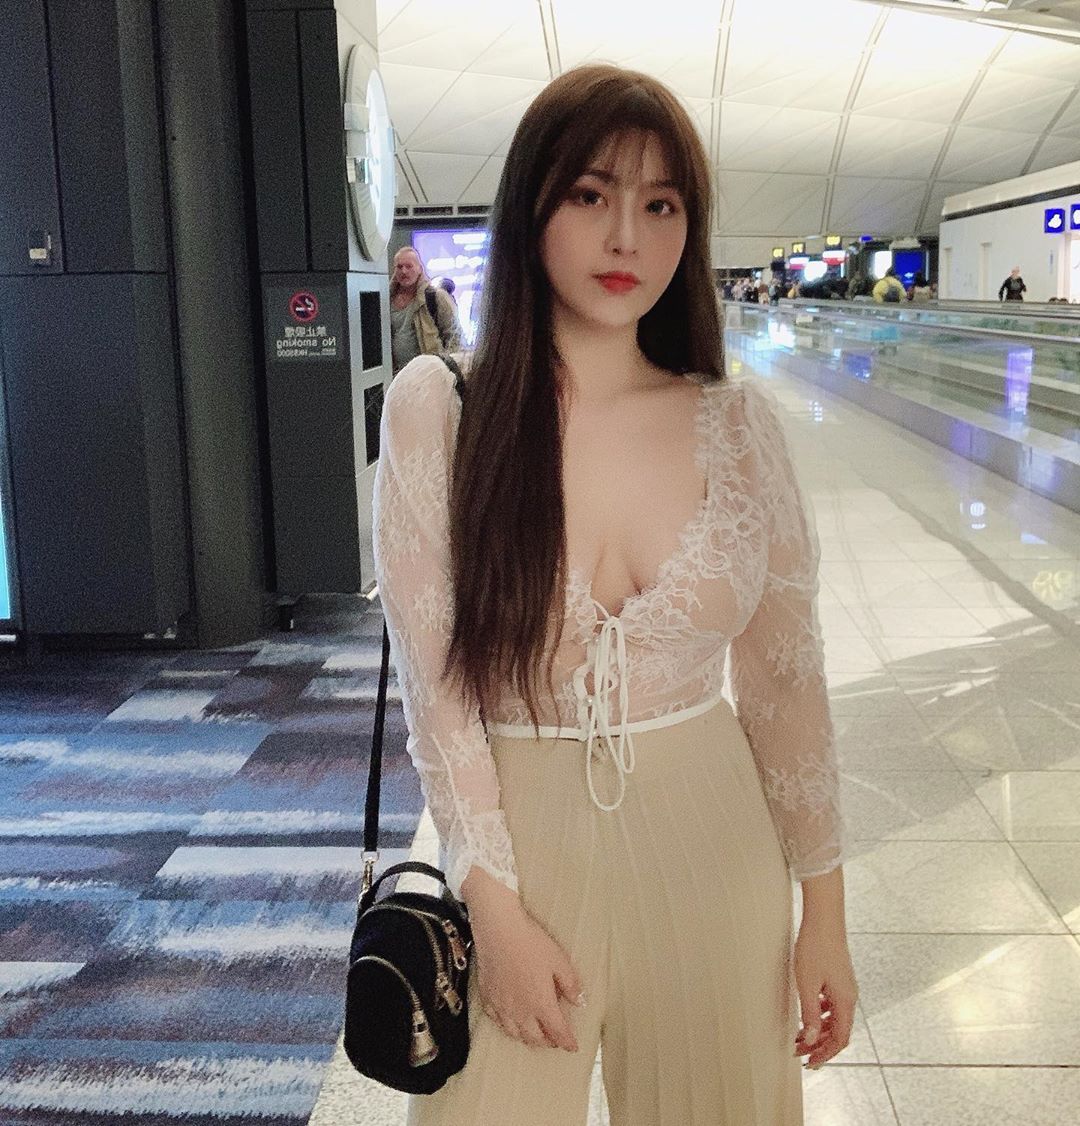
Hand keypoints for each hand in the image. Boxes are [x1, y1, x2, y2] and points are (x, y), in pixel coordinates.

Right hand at [462, 869, 583, 1052]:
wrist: (498, 929)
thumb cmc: (529, 942)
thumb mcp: (559, 960)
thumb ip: (571, 984)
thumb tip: (579, 1001)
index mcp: (541, 1003)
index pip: (557, 1032)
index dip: (567, 1042)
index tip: (572, 1046)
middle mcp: (520, 1011)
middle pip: (535, 1038)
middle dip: (547, 1042)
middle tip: (555, 1040)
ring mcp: (501, 1006)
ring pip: (515, 1034)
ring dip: (527, 1038)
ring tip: (534, 1036)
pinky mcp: (488, 997)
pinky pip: (497, 1021)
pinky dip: (506, 1027)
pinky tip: (509, 1022)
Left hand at [792, 918, 857, 1069]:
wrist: (824, 919)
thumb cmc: (814, 948)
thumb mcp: (807, 984)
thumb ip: (811, 1014)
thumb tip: (812, 1041)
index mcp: (845, 1001)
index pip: (840, 1039)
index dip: (825, 1055)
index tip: (809, 1064)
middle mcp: (850, 997)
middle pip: (839, 1031)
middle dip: (820, 1046)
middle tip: (799, 1053)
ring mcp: (845, 987)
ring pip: (835, 1018)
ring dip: (819, 1031)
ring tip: (799, 1036)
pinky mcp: (839, 977)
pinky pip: (833, 1005)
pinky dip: (821, 1015)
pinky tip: (807, 1013)